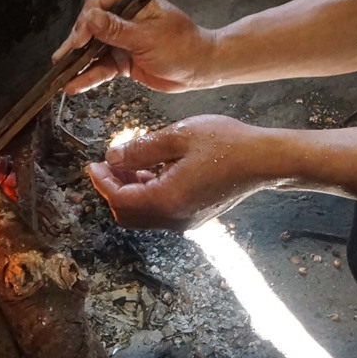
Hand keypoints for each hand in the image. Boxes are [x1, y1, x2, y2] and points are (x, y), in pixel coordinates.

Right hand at [52, 0, 217, 93]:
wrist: (201, 70)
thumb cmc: (181, 47)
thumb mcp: (147, 37)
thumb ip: (116, 30)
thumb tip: (88, 19)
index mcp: (132, 2)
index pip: (99, 4)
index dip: (85, 22)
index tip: (78, 41)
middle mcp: (125, 19)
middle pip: (91, 27)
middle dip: (76, 43)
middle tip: (62, 59)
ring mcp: (123, 40)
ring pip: (94, 49)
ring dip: (78, 63)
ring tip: (59, 75)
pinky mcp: (124, 60)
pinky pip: (103, 67)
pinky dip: (89, 76)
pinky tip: (74, 86)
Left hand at [86, 115, 274, 230]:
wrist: (263, 160)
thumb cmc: (225, 143)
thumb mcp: (177, 136)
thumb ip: (139, 149)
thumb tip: (111, 157)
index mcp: (166, 200)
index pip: (119, 200)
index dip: (102, 182)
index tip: (92, 164)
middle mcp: (174, 218)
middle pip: (128, 215)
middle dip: (113, 189)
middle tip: (108, 164)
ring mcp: (186, 221)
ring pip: (144, 215)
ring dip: (130, 191)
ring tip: (129, 161)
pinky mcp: (195, 216)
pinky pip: (160, 212)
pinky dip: (147, 194)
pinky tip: (152, 169)